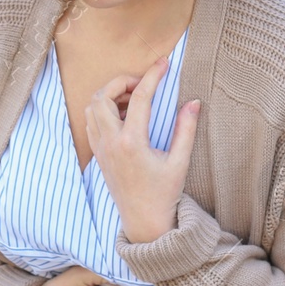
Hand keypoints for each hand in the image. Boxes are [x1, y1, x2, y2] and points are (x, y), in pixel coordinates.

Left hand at [86, 55, 200, 243]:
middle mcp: (111, 143)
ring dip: (109, 94)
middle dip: (121, 81)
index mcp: (132, 143)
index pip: (139, 98)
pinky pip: (91, 121)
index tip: (164, 63)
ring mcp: (100, 149)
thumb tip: (193, 102)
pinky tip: (124, 114)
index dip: (152, 76)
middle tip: (143, 82)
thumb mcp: (180, 162)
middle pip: (102, 96)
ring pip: (91, 107)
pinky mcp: (98, 154)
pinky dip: (103, 109)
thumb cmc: (164, 194)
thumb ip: (186, 130)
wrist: (144, 222)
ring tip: (134, 98)